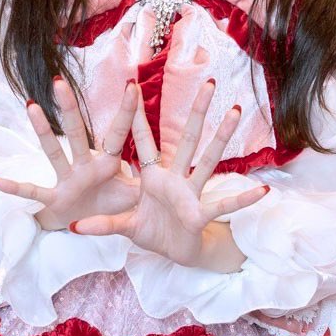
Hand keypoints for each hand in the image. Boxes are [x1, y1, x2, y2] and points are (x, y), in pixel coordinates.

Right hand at [0, 78, 139, 230]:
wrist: (86, 228)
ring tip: (31, 106)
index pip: (118, 134)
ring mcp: (66, 179)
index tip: (131, 84)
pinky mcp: (53, 199)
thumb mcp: (134, 196)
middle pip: (78, 132)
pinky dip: (12, 187)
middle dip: (70, 109)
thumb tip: (180, 172)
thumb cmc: (110, 205)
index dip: (125, 112)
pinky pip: (31, 191)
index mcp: (107, 163)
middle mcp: (84, 165)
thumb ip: (151, 183)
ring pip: (53, 151)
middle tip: (61, 80)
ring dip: (42, 130)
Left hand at [73, 80, 268, 269]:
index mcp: (154, 177)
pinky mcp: (200, 215)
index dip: (138, 117)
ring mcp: (191, 194)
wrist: (176, 253)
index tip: (132, 87)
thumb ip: (103, 224)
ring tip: (236, 111)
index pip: (144, 141)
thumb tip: (73, 226)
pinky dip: (243, 199)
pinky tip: (262, 190)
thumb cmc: (152, 232)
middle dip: (196, 112)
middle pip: (188, 139)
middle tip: (208, 82)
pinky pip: (224, 205)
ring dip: (222, 137)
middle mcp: (175, 179)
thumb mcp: (124, 226)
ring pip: (209, 160)